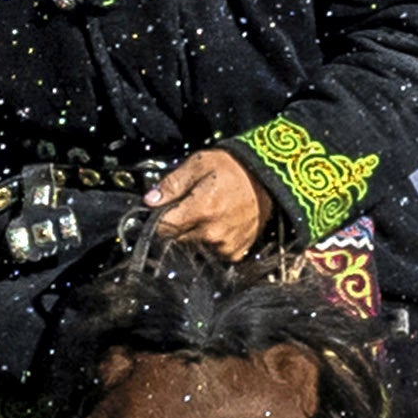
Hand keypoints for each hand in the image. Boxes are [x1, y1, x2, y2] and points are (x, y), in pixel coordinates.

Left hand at [146, 145, 277, 259]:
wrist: (268, 178)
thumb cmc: (232, 168)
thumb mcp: (198, 164)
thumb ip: (172, 184)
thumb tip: (149, 201)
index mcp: (201, 210)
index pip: (164, 228)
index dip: (159, 218)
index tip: (163, 209)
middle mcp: (212, 233)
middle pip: (177, 238)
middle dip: (178, 224)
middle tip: (190, 205)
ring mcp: (225, 246)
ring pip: (194, 246)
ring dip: (194, 233)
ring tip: (208, 212)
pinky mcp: (236, 253)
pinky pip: (213, 252)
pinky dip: (212, 241)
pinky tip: (220, 223)